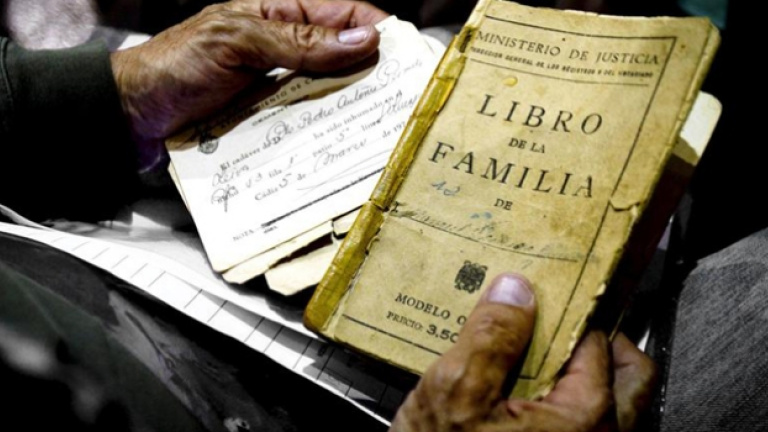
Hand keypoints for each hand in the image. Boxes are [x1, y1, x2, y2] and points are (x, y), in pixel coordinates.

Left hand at [110, 0, 387, 167]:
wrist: (133, 113)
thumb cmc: (178, 64)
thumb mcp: (239, 40)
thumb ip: (300, 40)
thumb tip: (365, 39)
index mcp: (281, 14)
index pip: (346, 13)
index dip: (379, 30)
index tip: (408, 59)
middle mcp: (286, 50)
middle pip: (345, 58)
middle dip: (373, 78)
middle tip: (402, 104)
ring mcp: (278, 87)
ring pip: (330, 95)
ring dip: (350, 112)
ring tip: (378, 133)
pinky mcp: (268, 120)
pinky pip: (306, 124)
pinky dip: (323, 134)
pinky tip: (338, 149)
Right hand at [389, 273, 656, 431]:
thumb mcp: (454, 394)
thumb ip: (491, 337)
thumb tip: (516, 289)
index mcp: (584, 420)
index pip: (597, 341)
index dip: (568, 311)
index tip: (543, 296)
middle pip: (626, 374)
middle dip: (593, 341)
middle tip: (552, 325)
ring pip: (609, 403)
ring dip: (576, 371)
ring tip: (526, 357)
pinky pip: (582, 426)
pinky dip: (559, 401)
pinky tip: (514, 395)